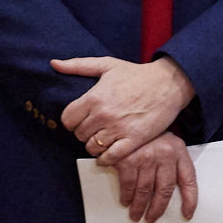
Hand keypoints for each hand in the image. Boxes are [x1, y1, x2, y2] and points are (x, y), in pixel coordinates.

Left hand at [52, 55, 194, 160]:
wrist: (168, 84)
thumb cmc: (136, 74)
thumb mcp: (107, 65)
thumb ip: (78, 65)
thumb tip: (54, 64)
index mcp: (94, 97)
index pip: (68, 120)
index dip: (71, 121)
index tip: (79, 120)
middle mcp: (104, 114)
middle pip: (79, 135)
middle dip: (84, 133)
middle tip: (94, 129)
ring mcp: (119, 129)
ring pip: (93, 147)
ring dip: (95, 145)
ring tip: (102, 139)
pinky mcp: (134, 140)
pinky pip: (111, 157)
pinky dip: (106, 158)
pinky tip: (108, 153)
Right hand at [108, 132, 199, 222]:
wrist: (128, 112)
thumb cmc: (149, 132)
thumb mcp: (167, 141)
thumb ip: (173, 161)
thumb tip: (171, 189)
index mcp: (179, 151)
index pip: (189, 180)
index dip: (190, 200)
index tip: (187, 214)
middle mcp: (165, 155)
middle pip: (164, 191)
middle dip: (158, 209)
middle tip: (152, 218)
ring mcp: (146, 158)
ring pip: (145, 191)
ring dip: (140, 206)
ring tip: (137, 214)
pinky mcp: (127, 160)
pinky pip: (128, 185)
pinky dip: (126, 196)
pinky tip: (126, 201)